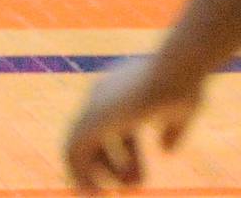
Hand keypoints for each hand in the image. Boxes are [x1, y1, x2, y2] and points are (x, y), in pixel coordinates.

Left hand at [64, 56, 203, 192]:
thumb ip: (172, 130)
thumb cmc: (182, 86)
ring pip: (80, 146)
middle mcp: (101, 98)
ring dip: (94, 175)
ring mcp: (94, 107)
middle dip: (111, 167)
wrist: (173, 69)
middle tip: (130, 189)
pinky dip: (79, 173)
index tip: (141, 178)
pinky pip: (73, 151)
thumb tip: (164, 150)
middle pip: (96, 138)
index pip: (116, 129)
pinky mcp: (93, 119)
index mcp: (120, 93)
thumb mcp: (180, 112)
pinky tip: (93, 193)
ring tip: (115, 193)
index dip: (130, 155)